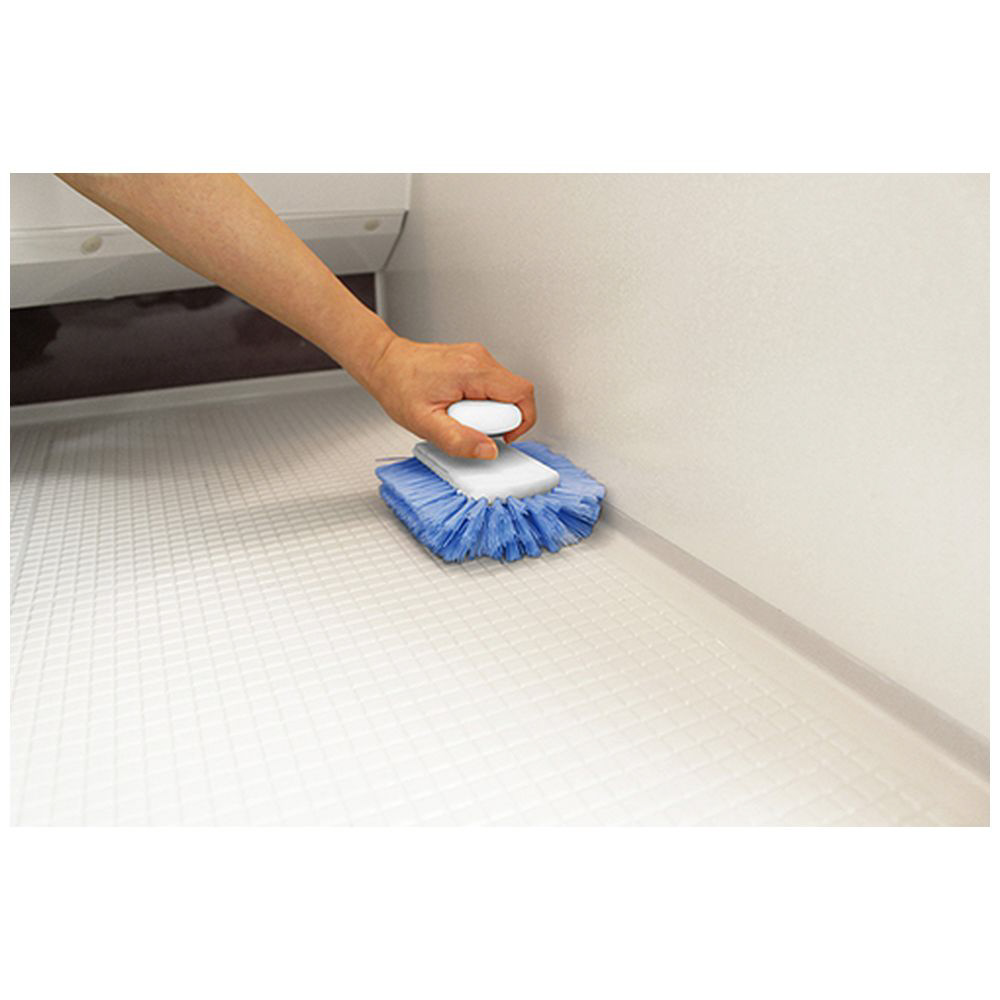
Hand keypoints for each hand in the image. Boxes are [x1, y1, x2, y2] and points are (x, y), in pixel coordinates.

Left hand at [366, 337, 536, 458]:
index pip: (522, 394)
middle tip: (470, 424)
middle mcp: (479, 358)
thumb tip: (487, 450)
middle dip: (499, 418)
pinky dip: (481, 400)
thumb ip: (457, 440)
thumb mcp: (424, 423)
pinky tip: (459, 404)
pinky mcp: (473, 360)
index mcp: (472, 370)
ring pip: (504, 390)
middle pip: (515, 393)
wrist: (385, 364)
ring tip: (461, 414)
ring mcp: (477, 356)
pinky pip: (492, 385)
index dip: (520, 421)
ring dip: (489, 410)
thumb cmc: (398, 386)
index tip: (502, 435)